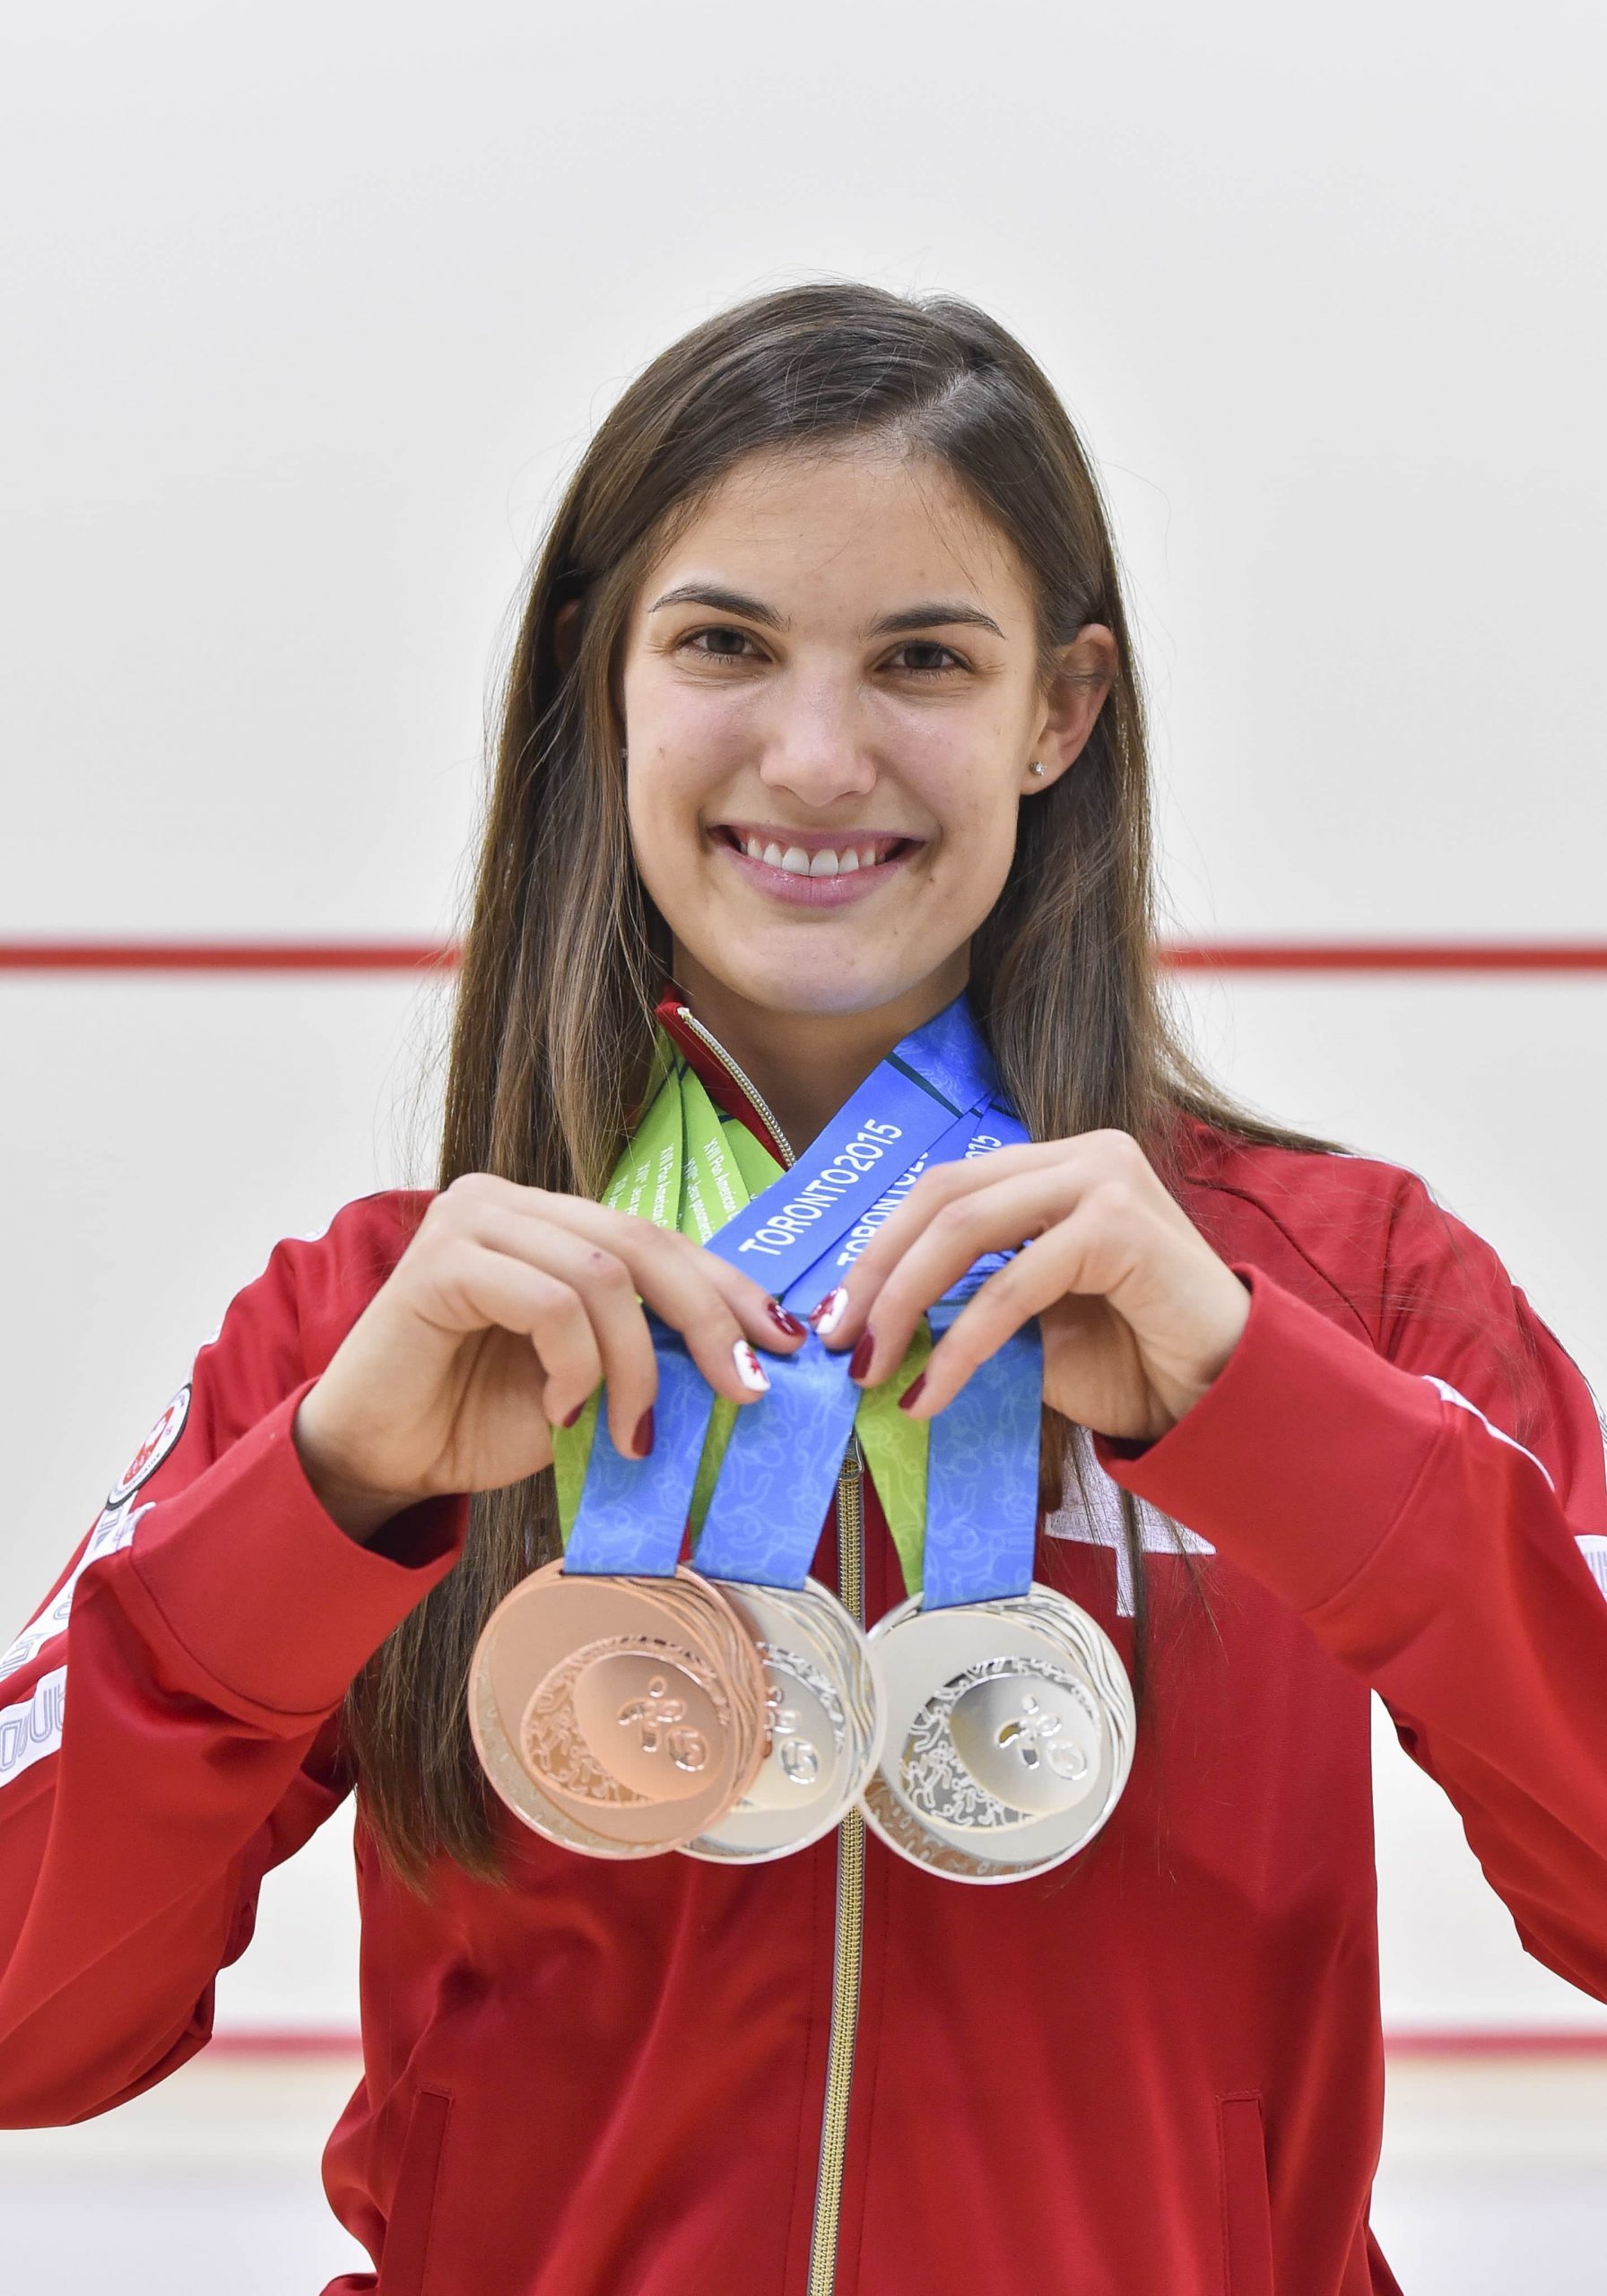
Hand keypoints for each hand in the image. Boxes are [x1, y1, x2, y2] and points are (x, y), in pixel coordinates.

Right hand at [292, 1174, 806, 1541]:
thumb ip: (649, 1352)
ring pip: (601, 1276)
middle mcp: (511, 1202)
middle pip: (642, 1243)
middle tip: (743, 1390)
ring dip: (633, 1366)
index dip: (729, 1287)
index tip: (786, 1342)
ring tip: (629, 1432)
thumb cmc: (480, 1419)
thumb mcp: (590, 1384)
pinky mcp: (440, 1260)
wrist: (381, 1459)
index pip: (660, 1239)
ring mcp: (471, 1221)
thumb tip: (751, 1361)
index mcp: (551, 1221)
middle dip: (709, 1320)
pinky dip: (574, 1367)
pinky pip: (548, 1302)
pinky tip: (561, 1413)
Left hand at [810, 1131, 1248, 1444]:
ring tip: (873, 1369)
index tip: (837, 1315)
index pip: (943, 1189)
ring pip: (965, 1228)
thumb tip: (871, 1323)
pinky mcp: (1120, 1221)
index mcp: (1056, 1165)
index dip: (880, 1249)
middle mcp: (1081, 1154)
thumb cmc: (1134, 1361)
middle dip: (875, 1272)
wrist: (1222, 1398)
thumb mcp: (1029, 1324)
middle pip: (941, 1195)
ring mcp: (1103, 1177)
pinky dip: (962, 1343)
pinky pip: (1012, 1282)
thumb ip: (963, 1301)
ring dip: (903, 1303)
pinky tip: (934, 1391)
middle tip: (837, 1341)